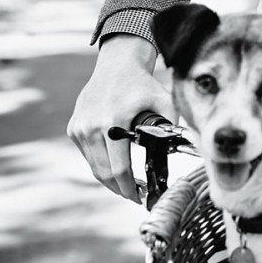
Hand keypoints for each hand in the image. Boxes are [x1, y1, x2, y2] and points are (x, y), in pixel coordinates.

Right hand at [67, 34, 173, 201]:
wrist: (116, 65)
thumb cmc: (143, 85)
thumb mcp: (164, 101)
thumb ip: (173, 125)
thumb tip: (188, 149)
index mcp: (114, 121)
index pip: (119, 168)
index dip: (130, 188)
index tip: (140, 197)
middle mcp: (92, 126)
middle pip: (104, 173)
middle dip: (120, 189)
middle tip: (135, 195)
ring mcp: (79, 128)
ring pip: (94, 167)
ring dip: (109, 180)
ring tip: (126, 185)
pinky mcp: (73, 128)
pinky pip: (88, 155)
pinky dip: (100, 164)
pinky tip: (114, 167)